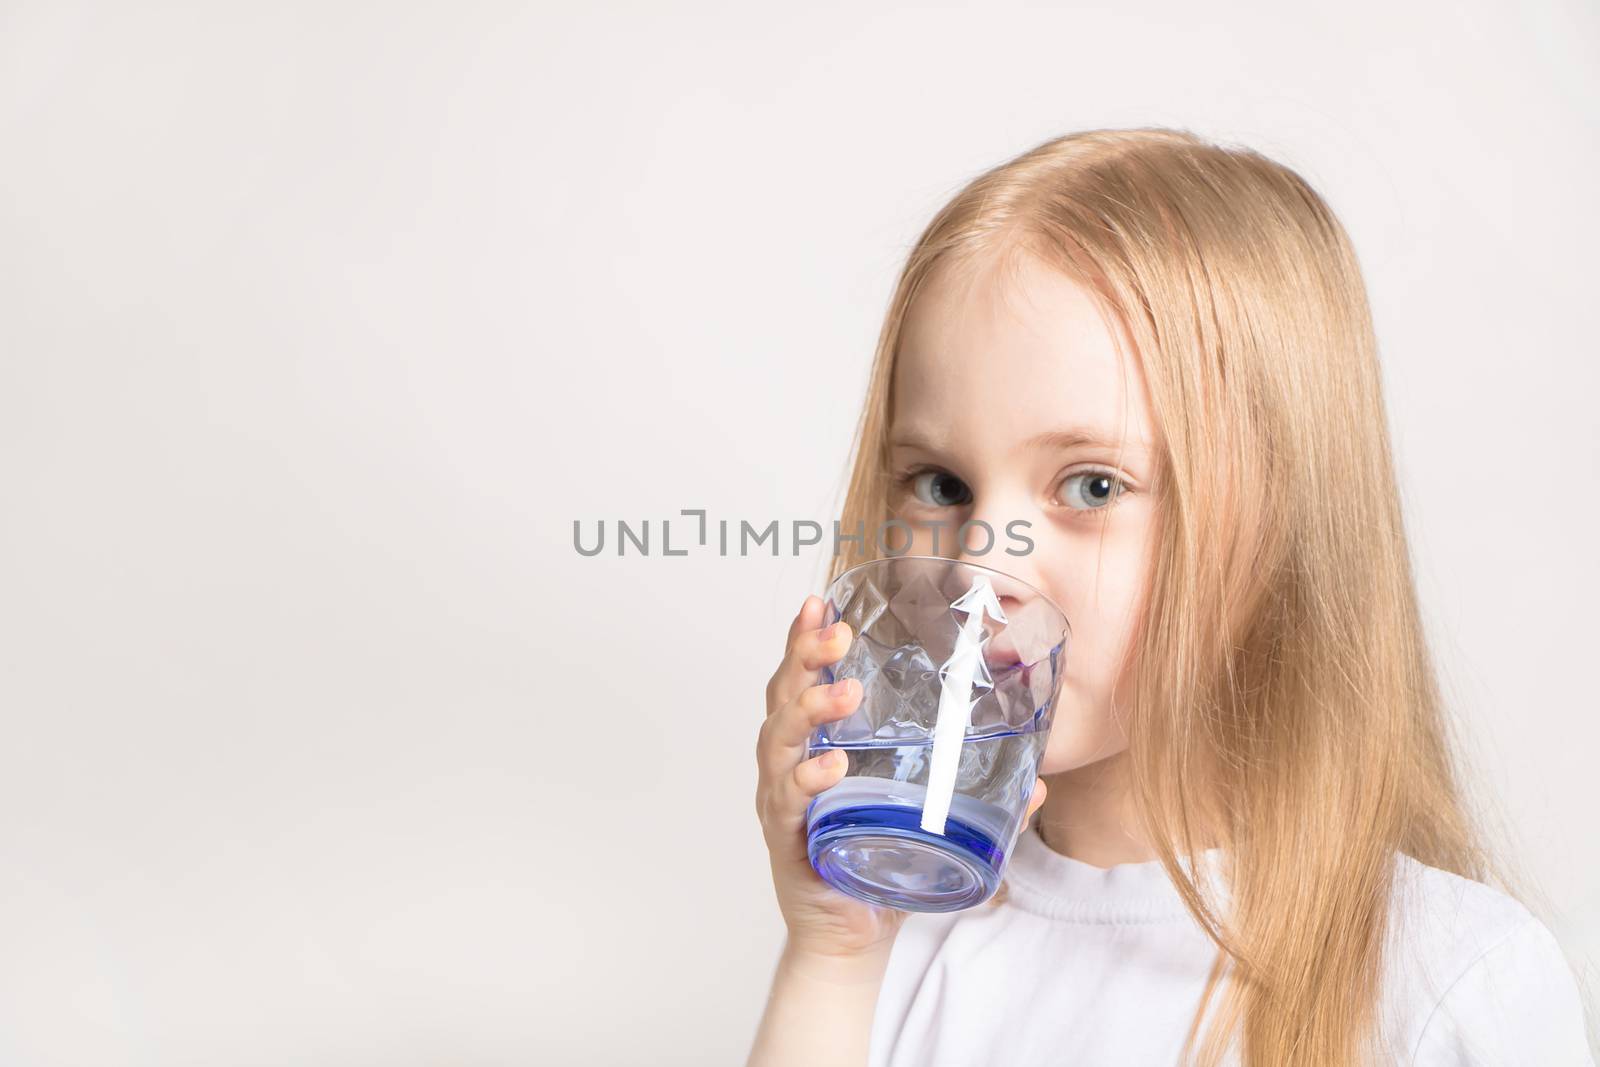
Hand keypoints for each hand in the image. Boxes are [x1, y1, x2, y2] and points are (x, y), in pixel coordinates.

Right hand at [754, 594, 1050, 959]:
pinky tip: (829, 767)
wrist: (851, 936)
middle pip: (782, 694)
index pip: (803, 676)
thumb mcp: (926, 814)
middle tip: (834, 633)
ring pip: (779, 740)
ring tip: (843, 694)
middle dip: (804, 656)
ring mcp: (783, 799)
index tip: (821, 600)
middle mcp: (791, 761)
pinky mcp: (787, 839)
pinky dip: (805, 781)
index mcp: (817, 741)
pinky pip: (787, 801)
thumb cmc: (879, 861)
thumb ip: (979, 796)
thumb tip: (1042, 785)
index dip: (806, 637)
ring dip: (809, 710)